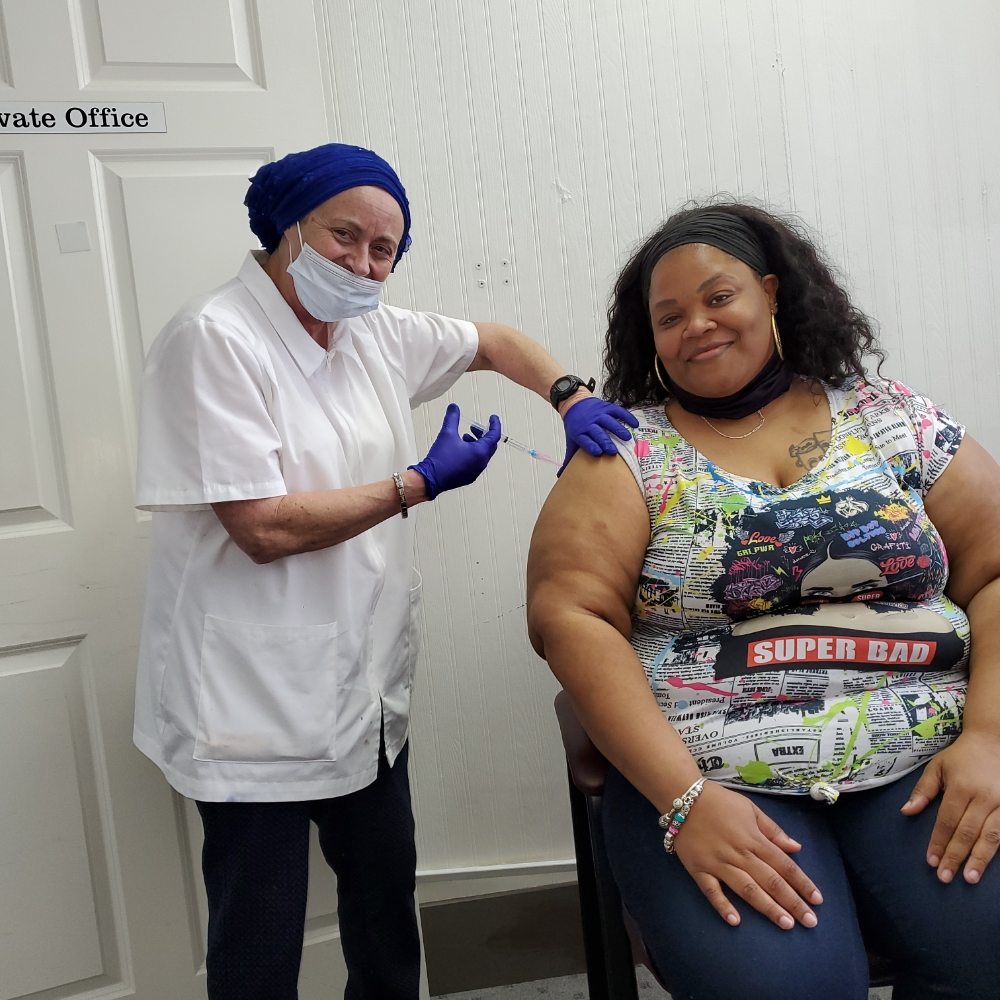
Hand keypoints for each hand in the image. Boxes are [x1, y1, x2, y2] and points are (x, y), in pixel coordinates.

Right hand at [409, 403, 500, 499]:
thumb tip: (454, 407)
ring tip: (465, 436)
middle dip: (483, 434)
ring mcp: (475, 471)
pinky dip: (472, 453)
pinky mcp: (468, 476)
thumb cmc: (440, 459)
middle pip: (490, 445)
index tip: (493, 418)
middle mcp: (481, 463)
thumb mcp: (447, 433)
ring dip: (476, 443)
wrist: (430, 479)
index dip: (495, 424)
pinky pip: (476, 462)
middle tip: (475, 427)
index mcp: (480, 452)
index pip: (494, 435)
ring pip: (482, 454)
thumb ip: (452, 418)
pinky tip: (460, 449)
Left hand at [559, 396, 637, 472]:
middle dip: (605, 441)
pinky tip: (635, 424)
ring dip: (618, 429)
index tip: (598, 452)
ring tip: (627, 438)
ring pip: (609, 422)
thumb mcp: (571, 440)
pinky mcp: (607, 407)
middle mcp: (589, 423)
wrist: (574, 403)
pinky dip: (627, 417)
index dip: (591, 446)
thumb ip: (569, 458)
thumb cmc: (575, 426)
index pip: (585, 440)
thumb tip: (561, 476)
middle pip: (598, 433)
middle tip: (613, 450)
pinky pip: (618, 411)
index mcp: (580, 432)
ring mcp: (599, 414)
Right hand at [673, 782, 822, 929]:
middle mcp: (739, 854)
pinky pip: (711, 891)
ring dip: (767, 907)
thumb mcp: (750, 808)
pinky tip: (735, 921)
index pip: (784, 865)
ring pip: (747, 889)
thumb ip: (772, 830)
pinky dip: (723, 906)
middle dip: (792, 902)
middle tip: (810, 921)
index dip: (802, 883)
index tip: (817, 900)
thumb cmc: (719, 801)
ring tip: (785, 924)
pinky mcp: (699, 869)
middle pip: (770, 881)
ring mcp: (718, 863)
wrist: (682, 796)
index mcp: (754, 839)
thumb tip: (796, 848)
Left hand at [900, 730, 999, 883]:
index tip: (931, 861)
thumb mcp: (938, 766)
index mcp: (961, 787)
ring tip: (970, 878)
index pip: (947, 820)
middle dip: (955, 856)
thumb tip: (906, 811)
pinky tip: (992, 864)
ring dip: (980, 859)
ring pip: (991, 836)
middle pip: (967, 832)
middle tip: (945, 877)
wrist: (995, 740)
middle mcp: (983, 797)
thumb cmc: (962, 756)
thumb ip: (923, 790)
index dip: (938, 841)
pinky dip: (999, 848)